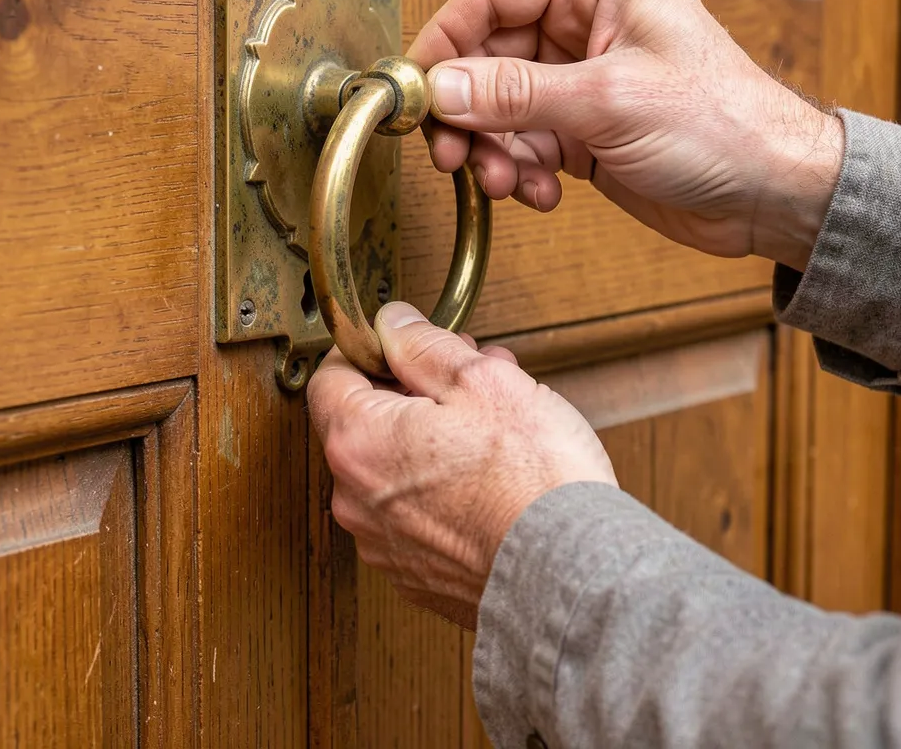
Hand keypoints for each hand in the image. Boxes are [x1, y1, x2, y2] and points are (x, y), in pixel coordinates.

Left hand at [306, 301, 616, 629]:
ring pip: (395, 465)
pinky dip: (442, 482)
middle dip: (416, 388)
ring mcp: (383, 542)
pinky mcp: (415, 572)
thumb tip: (393, 324)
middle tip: (469, 374)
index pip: (331, 376)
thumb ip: (423, 344)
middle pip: (366, 420)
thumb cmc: (531, 482)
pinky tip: (492, 468)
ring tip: (495, 419)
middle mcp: (356, 499)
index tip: (408, 344)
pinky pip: (414, 509)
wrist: (569, 577)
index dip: (372, 350)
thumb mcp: (480, 381)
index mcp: (358, 444)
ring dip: (434, 433)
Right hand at [408, 0, 843, 271]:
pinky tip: (542, 191)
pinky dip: (520, 171)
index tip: (414, 91)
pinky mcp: (579, 126)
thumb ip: (515, 93)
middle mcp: (583, 22)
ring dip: (493, 150)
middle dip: (467, 112)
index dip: (443, 43)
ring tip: (508, 181)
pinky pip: (521, 143)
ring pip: (497, 107)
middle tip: (452, 152)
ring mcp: (578, 78)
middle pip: (484, 58)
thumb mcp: (609, 102)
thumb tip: (439, 87)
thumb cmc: (726, 123)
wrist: (772, 193)